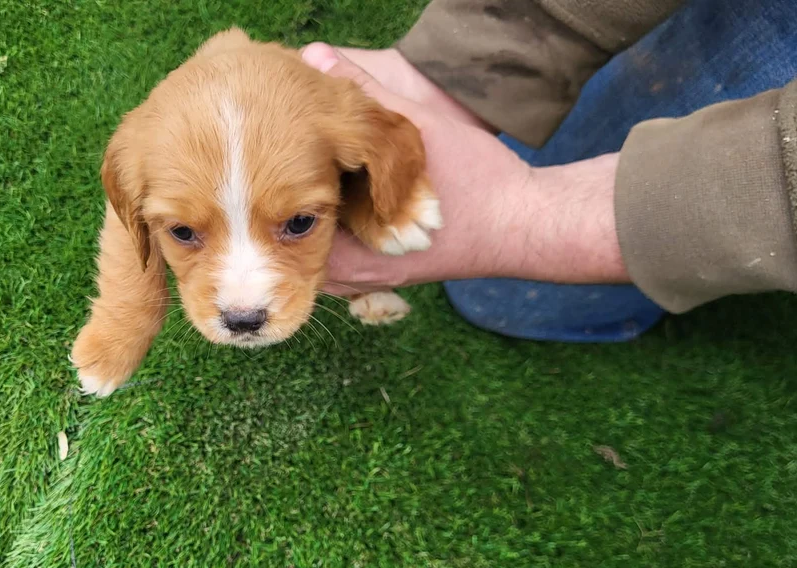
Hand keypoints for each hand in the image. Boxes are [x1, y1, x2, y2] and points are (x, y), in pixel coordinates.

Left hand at [300, 45, 627, 295]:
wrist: (526, 228)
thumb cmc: (478, 185)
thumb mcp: (418, 129)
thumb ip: (363, 96)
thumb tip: (312, 59)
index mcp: (342, 252)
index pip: (276, 215)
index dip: (270, 165)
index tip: (270, 132)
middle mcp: (346, 277)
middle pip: (289, 229)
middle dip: (289, 186)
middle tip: (282, 137)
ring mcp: (363, 280)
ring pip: (312, 239)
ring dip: (312, 202)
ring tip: (311, 156)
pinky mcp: (378, 274)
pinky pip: (338, 246)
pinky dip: (335, 217)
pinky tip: (345, 181)